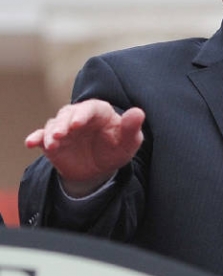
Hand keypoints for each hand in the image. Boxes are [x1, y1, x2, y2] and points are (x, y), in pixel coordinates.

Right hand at [25, 99, 144, 196]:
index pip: (91, 108)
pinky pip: (41, 137)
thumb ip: (132, 127)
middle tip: (62, 134)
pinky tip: (31, 143)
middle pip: (68, 113)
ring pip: (54, 125)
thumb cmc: (117, 148)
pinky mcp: (52, 140)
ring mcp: (64, 128)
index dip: (83, 114)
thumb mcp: (129, 142)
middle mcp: (79, 116)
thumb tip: (138, 112)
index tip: (78, 124)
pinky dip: (36, 138)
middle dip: (64, 123)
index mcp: (100, 112)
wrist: (99, 168)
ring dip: (51, 133)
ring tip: (53, 144)